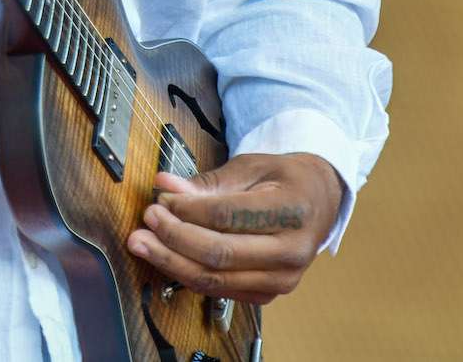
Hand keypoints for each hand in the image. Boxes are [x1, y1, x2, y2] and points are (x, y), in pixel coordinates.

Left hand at [126, 151, 343, 305]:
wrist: (319, 203)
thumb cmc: (285, 180)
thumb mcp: (251, 166)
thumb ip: (208, 181)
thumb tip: (165, 185)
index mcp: (292, 210)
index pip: (227, 215)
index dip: (187, 209)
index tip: (161, 199)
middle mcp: (291, 251)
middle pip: (219, 253)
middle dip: (174, 238)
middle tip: (146, 220)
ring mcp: (282, 279)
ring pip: (215, 279)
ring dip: (172, 262)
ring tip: (143, 243)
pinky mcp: (268, 295)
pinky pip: (219, 291)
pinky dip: (188, 274)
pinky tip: (166, 256)